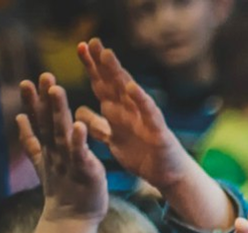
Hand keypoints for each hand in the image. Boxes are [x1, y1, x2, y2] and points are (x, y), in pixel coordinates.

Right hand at [18, 73, 106, 223]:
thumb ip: (32, 140)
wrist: (73, 219)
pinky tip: (78, 125)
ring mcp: (69, 161)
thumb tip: (19, 118)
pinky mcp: (85, 171)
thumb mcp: (44, 162)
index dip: (35, 102)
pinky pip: (80, 154)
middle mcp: (56, 152)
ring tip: (57, 90)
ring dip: (58, 111)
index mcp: (50, 148)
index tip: (29, 80)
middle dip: (44, 99)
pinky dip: (78, 140)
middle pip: (48, 122)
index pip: (41, 120)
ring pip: (61, 132)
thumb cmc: (64, 189)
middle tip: (44, 76)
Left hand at [75, 39, 190, 196]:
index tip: (80, 47)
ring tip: (107, 55)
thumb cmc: (143, 156)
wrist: (167, 175)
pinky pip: (149, 113)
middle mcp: (131, 110)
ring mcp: (145, 118)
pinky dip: (141, 100)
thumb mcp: (114, 140)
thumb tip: (80, 112)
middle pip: (114, 82)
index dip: (92, 67)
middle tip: (92, 42)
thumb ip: (98, 126)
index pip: (103, 84)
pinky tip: (133, 88)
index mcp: (118, 111)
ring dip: (118, 73)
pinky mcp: (158, 131)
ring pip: (129, 92)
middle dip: (102, 63)